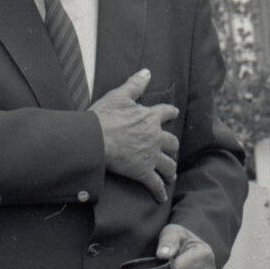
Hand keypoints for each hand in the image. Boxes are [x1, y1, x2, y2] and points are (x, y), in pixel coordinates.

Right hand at [90, 69, 179, 200]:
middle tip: (171, 151)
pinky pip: (155, 184)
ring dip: (170, 170)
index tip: (174, 113)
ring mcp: (150, 156)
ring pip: (168, 165)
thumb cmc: (104, 117)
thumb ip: (135, 84)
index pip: (166, 112)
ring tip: (170, 174)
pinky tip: (160, 196)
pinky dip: (159, 191)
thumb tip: (147, 72)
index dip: (170, 113)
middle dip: (172, 147)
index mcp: (150, 117)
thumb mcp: (119, 96)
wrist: (95, 139)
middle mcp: (155, 137)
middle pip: (171, 143)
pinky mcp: (142, 172)